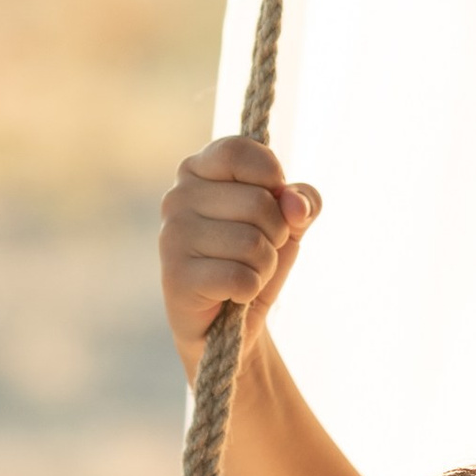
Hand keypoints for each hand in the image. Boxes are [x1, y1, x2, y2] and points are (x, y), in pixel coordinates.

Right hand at [159, 139, 321, 370]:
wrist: (229, 324)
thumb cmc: (253, 260)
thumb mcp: (288, 222)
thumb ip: (303, 200)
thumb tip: (295, 204)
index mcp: (198, 170)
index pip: (240, 151)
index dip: (271, 176)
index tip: (275, 199)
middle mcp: (177, 196)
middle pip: (259, 203)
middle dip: (276, 235)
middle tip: (257, 251)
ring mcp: (173, 235)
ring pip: (253, 243)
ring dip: (264, 266)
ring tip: (244, 273)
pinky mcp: (176, 276)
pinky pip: (241, 277)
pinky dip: (250, 291)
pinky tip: (233, 294)